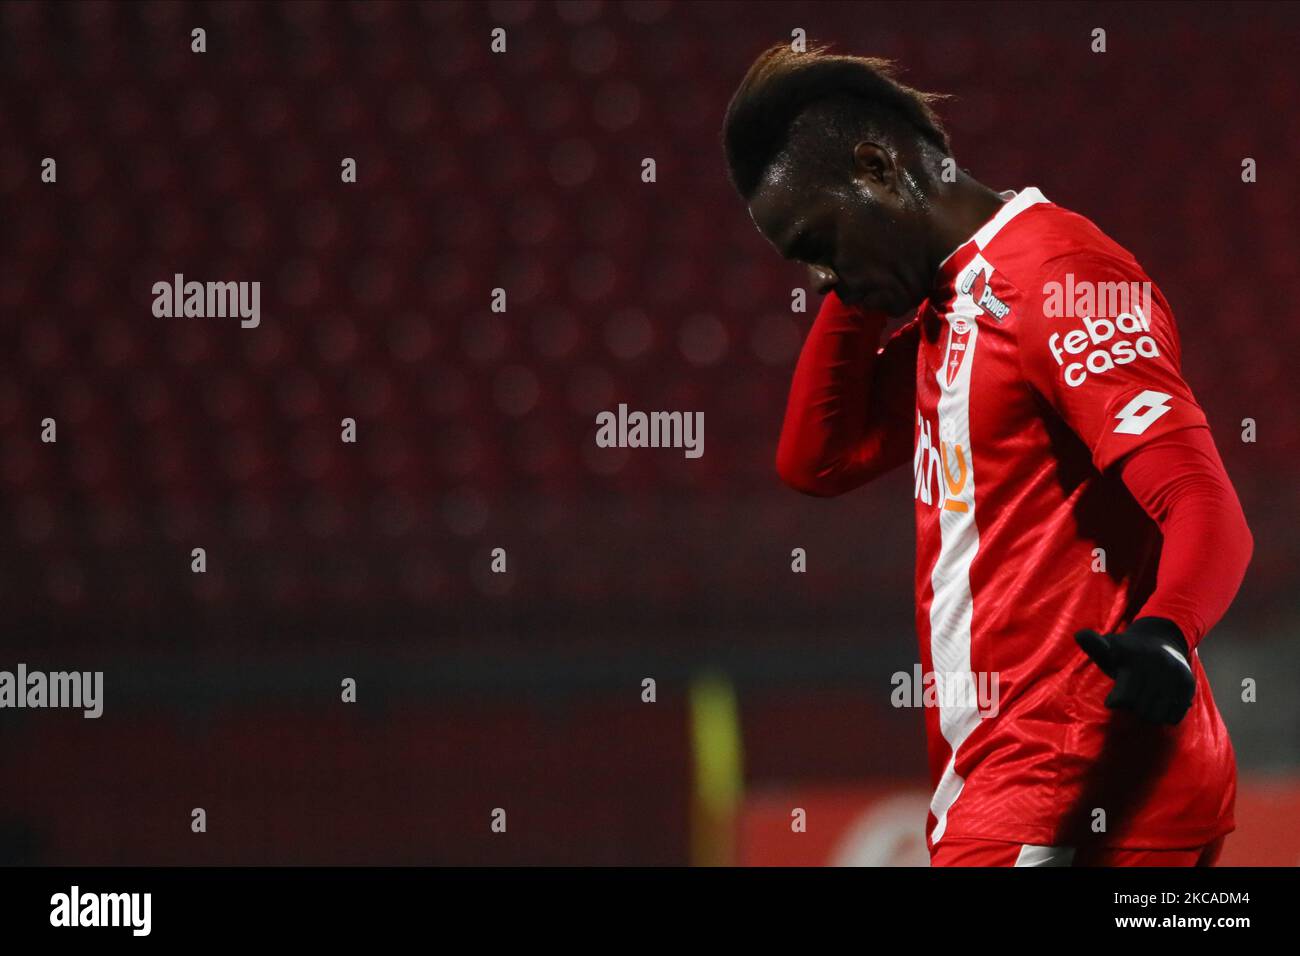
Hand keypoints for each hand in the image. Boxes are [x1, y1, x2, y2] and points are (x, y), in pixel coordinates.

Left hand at [1074, 617, 1195, 724]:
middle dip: (1132, 707)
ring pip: (1157, 717)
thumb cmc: (1125, 653)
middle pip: (1140, 711)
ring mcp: (1175, 674)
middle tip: (1132, 695)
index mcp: (1135, 657)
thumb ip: (1094, 645)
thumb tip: (1079, 635)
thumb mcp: (1108, 648)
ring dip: (1148, 714)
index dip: (1115, 701)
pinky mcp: (1188, 684)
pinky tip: (1159, 703)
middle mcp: (1158, 664)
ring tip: (1144, 700)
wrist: (1161, 640)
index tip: (1113, 698)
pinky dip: (1165, 716)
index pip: (1123, 699)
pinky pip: (1174, 716)